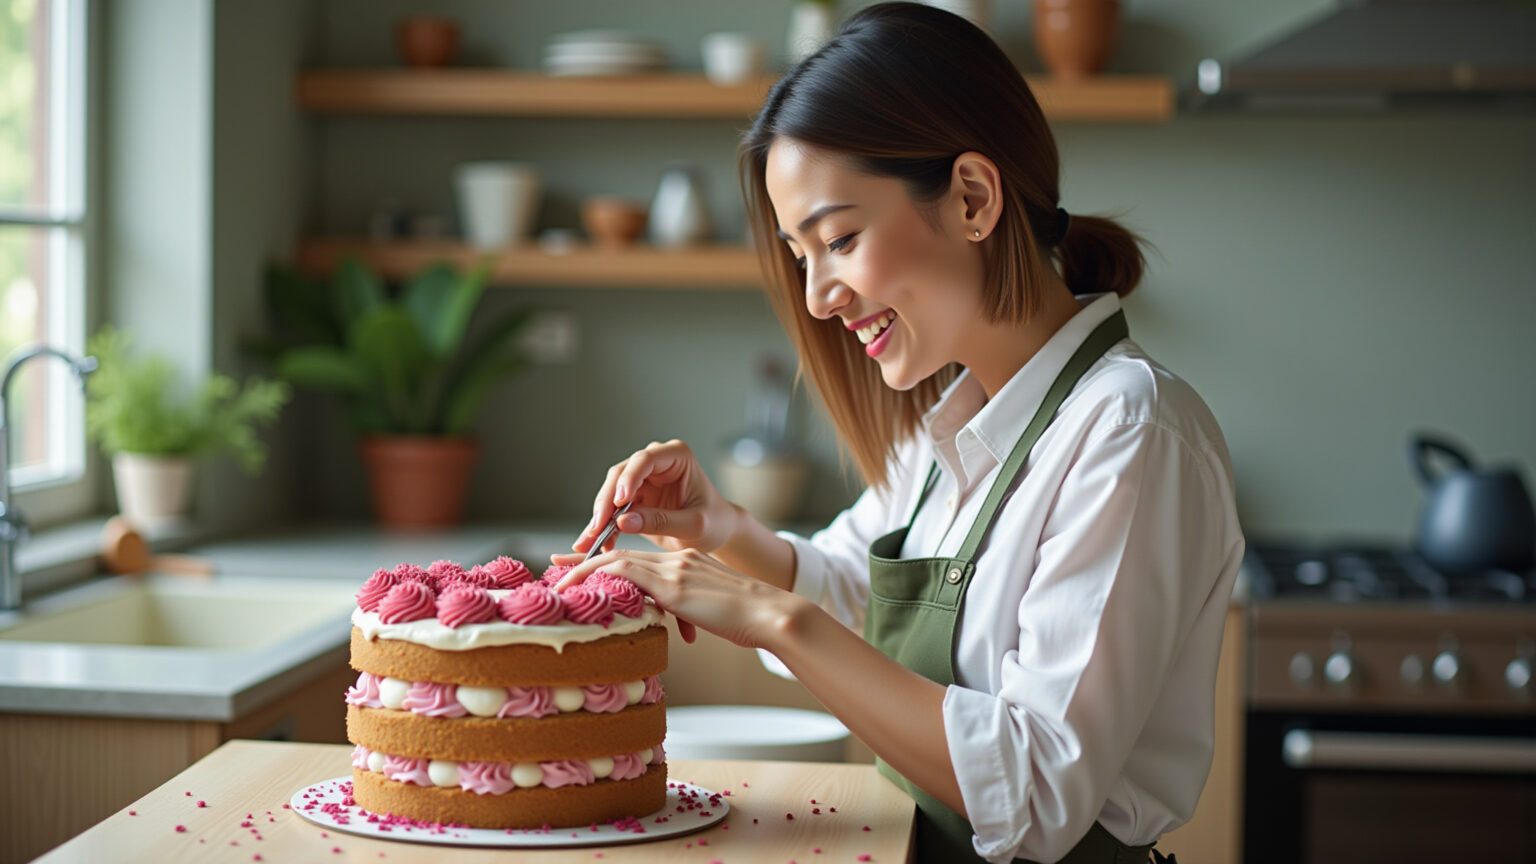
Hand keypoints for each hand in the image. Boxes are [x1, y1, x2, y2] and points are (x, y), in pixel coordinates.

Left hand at [556, 547, 800, 648]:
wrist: (770, 613)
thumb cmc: (748, 619)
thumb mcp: (710, 610)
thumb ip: (687, 609)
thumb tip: (671, 622)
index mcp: (685, 564)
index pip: (638, 557)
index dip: (607, 560)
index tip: (581, 565)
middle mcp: (676, 560)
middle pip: (621, 553)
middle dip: (585, 559)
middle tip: (555, 563)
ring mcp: (674, 569)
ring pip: (619, 559)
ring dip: (584, 568)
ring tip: (558, 577)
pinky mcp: (674, 584)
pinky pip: (628, 573)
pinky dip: (601, 576)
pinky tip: (582, 587)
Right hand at [570, 440, 742, 557]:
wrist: (717, 533)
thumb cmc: (714, 523)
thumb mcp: (694, 525)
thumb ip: (661, 522)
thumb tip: (622, 522)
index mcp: (677, 457)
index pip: (646, 460)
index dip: (629, 479)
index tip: (619, 503)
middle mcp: (656, 463)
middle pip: (621, 475)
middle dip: (607, 502)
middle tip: (598, 526)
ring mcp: (642, 480)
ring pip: (610, 492)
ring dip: (599, 516)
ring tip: (591, 541)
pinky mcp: (633, 499)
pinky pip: (612, 511)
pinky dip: (603, 527)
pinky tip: (595, 544)